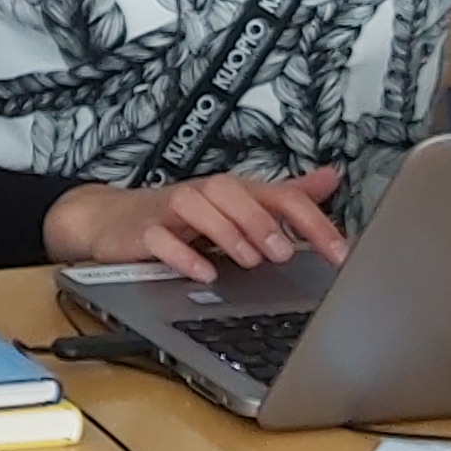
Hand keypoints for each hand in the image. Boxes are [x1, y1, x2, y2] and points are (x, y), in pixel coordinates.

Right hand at [45, 164, 348, 282]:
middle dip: (263, 221)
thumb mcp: (238, 205)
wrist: (110, 220)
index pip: (279, 195)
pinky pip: (160, 238)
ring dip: (227, 232)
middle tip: (286, 252)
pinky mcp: (142, 232)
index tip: (339, 253)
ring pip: (197, 206)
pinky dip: (182, 255)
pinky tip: (204, 273)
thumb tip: (331, 177)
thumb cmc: (180, 217)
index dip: (313, 221)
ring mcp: (170, 210)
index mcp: (233, 192)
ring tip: (251, 260)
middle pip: (234, 192)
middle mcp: (204, 194)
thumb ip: (284, 195)